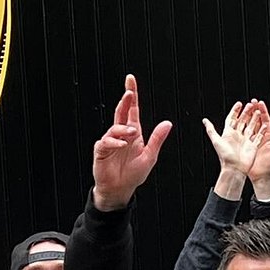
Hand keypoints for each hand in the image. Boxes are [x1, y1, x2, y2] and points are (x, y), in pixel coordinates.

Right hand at [91, 73, 171, 211]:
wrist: (120, 189)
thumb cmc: (133, 174)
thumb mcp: (150, 156)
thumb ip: (157, 139)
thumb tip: (168, 123)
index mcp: (133, 132)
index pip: (132, 110)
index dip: (132, 95)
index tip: (130, 79)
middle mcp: (121, 134)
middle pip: (121, 112)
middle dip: (124, 101)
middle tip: (128, 93)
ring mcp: (110, 141)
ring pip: (115, 127)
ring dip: (124, 129)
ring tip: (132, 133)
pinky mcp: (102, 151)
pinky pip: (107, 142)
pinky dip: (115, 142)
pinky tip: (122, 144)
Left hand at [203, 101, 264, 176]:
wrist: (234, 169)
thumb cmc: (225, 156)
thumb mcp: (216, 141)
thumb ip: (211, 130)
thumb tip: (204, 120)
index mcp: (229, 134)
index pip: (232, 119)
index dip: (235, 111)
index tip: (239, 104)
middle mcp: (237, 136)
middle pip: (242, 121)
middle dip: (247, 112)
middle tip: (251, 104)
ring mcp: (245, 141)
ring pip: (251, 127)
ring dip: (254, 119)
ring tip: (258, 111)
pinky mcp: (252, 146)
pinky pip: (258, 137)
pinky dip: (261, 131)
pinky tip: (264, 124)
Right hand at [248, 99, 269, 199]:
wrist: (263, 177)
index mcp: (269, 137)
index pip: (266, 121)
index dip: (263, 112)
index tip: (260, 103)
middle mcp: (261, 138)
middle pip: (257, 121)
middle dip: (254, 111)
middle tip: (251, 102)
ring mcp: (253, 142)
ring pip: (250, 127)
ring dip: (247, 118)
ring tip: (244, 109)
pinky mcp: (248, 147)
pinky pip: (244, 136)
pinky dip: (241, 129)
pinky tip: (237, 123)